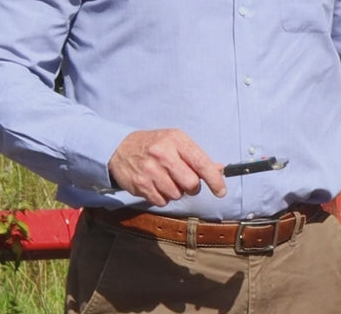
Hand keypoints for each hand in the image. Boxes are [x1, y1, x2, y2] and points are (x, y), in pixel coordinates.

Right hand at [107, 129, 226, 206]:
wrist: (119, 148)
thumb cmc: (154, 145)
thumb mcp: (175, 142)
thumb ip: (196, 156)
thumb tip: (219, 170)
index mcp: (176, 140)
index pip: (202, 163)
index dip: (214, 180)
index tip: (221, 191)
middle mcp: (163, 154)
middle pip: (191, 183)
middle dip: (192, 187)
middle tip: (185, 181)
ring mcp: (150, 171)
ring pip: (177, 194)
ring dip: (176, 191)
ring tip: (166, 179)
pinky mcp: (140, 185)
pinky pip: (162, 201)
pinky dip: (163, 197)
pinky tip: (156, 185)